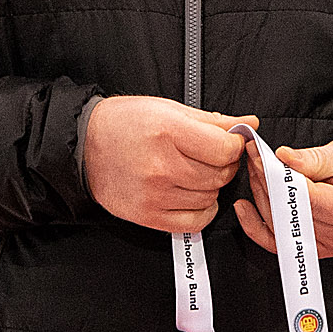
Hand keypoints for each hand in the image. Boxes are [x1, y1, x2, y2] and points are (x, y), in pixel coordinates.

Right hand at [84, 96, 257, 233]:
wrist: (84, 146)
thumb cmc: (125, 123)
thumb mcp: (169, 109)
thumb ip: (213, 121)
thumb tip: (248, 124)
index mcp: (167, 132)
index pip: (224, 150)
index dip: (234, 146)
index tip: (229, 143)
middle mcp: (161, 166)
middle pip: (219, 175)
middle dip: (225, 165)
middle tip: (213, 156)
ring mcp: (154, 194)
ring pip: (210, 198)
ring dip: (211, 186)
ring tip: (195, 172)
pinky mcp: (148, 215)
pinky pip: (195, 222)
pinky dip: (203, 210)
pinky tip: (193, 195)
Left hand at [234, 134, 332, 258]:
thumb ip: (311, 160)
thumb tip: (282, 159)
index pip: (308, 198)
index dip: (279, 178)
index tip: (261, 159)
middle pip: (292, 215)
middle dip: (266, 184)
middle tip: (253, 158)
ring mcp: (331, 247)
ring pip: (282, 228)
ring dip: (262, 198)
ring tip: (254, 171)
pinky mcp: (318, 249)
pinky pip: (281, 243)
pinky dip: (259, 227)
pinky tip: (245, 209)